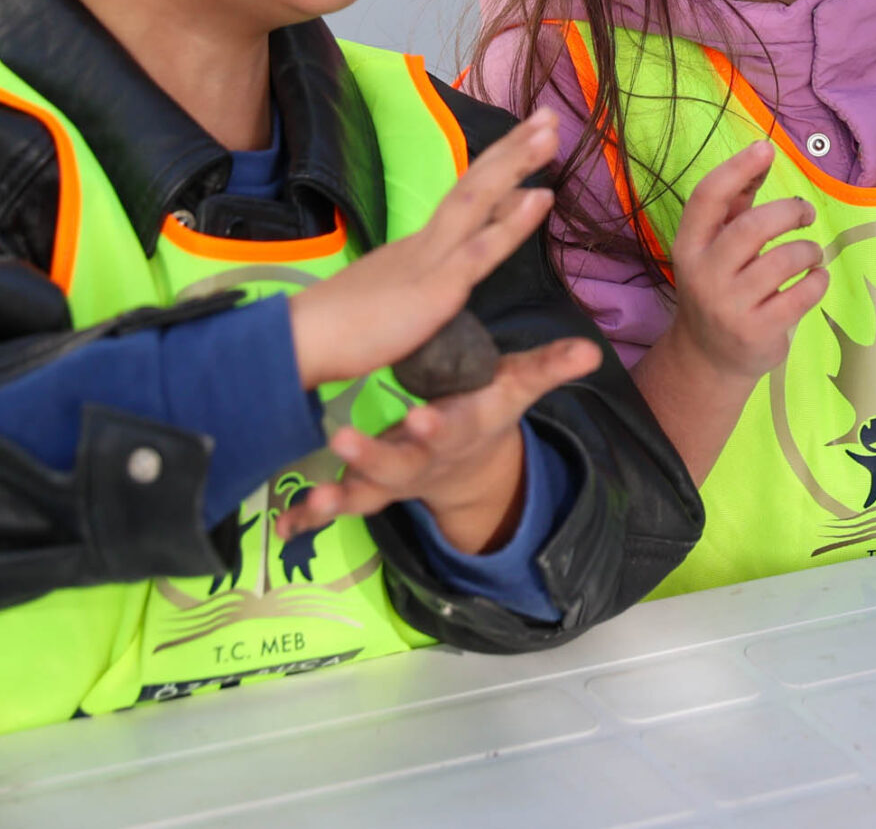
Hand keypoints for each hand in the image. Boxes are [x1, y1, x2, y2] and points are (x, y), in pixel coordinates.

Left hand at [283, 336, 601, 552]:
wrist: (474, 467)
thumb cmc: (488, 409)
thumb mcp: (518, 388)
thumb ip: (548, 369)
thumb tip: (590, 350)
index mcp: (456, 430)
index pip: (448, 428)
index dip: (435, 426)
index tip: (420, 416)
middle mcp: (422, 460)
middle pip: (398, 465)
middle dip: (373, 457)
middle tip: (344, 440)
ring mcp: (393, 479)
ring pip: (364, 492)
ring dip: (338, 496)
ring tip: (312, 499)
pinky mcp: (369, 488)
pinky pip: (339, 506)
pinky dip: (311, 517)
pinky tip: (285, 526)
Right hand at [287, 110, 557, 387]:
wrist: (298, 342)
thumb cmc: (339, 331)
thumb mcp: (388, 301)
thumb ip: (413, 287)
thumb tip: (433, 282)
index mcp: (418, 246)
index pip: (463, 197)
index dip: (496, 167)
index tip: (528, 138)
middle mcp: (426, 242)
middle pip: (473, 184)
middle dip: (513, 148)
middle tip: (548, 115)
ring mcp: (430, 259)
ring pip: (477, 200)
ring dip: (515, 164)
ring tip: (550, 133)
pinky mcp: (434, 288)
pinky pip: (478, 251)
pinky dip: (512, 223)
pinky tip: (540, 197)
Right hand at [665, 141, 828, 380]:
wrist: (708, 357)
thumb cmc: (720, 286)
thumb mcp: (716, 247)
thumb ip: (736, 203)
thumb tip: (762, 152)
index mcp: (689, 246)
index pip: (707, 198)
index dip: (737, 168)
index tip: (766, 148)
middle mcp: (704, 274)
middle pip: (752, 227)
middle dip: (789, 212)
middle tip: (805, 214)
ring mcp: (729, 306)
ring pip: (783, 260)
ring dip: (808, 250)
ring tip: (811, 255)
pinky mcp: (757, 331)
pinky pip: (802, 294)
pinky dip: (818, 280)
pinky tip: (815, 279)